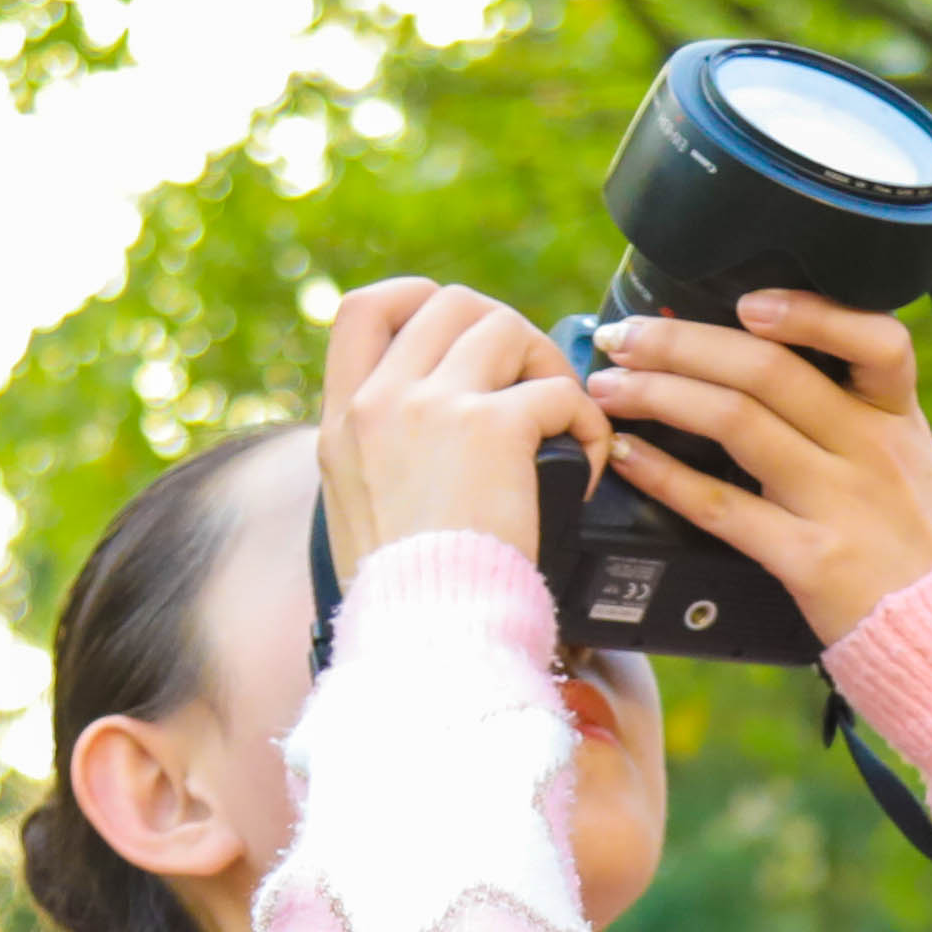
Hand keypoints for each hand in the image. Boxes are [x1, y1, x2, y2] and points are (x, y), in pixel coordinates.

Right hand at [311, 277, 599, 582]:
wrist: (426, 632)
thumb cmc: (406, 594)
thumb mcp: (358, 510)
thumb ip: (383, 453)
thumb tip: (435, 427)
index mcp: (344, 420)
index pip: (365, 309)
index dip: (419, 299)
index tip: (459, 335)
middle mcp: (381, 400)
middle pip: (452, 303)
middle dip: (505, 333)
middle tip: (530, 389)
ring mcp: (434, 406)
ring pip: (508, 328)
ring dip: (548, 369)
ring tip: (560, 426)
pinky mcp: (493, 427)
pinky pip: (561, 390)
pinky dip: (587, 426)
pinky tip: (583, 469)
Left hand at [587, 289, 931, 647]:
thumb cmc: (907, 539)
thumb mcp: (903, 459)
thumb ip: (848, 409)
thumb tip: (752, 352)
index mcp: (896, 416)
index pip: (876, 340)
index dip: (810, 313)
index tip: (745, 301)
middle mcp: (870, 450)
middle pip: (769, 370)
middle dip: (681, 343)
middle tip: (624, 338)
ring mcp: (840, 503)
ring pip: (736, 423)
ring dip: (658, 395)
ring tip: (609, 389)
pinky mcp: (809, 559)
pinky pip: (722, 507)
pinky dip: (665, 476)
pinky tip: (629, 455)